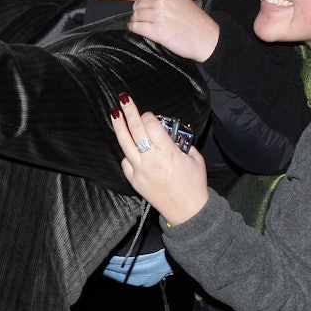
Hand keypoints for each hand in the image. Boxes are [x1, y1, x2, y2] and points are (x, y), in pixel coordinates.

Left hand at [112, 94, 208, 225]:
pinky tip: (128, 146)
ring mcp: (140, 170)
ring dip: (119, 126)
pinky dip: (126, 152)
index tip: (150, 115)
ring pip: (125, 143)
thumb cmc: (194, 184)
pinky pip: (125, 161)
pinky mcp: (134, 181)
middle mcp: (151, 160)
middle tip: (124, 99)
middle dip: (130, 112)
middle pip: (136, 129)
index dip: (149, 117)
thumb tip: (171, 131)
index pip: (151, 126)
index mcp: (168, 152)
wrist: (187, 211)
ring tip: (114, 113)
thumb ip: (182, 142)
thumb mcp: (195, 158)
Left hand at [129, 0, 219, 61]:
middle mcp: (161, 0)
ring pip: (135, 16)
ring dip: (136, 21)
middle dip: (138, 13)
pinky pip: (136, 27)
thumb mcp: (179, 0)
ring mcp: (158, 16)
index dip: (143, 3)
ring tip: (143, 25)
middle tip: (145, 20)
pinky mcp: (157, 31)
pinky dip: (134, 29)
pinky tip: (137, 30)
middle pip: (138, 5)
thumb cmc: (196, 21)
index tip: (147, 10)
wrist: (208, 38)